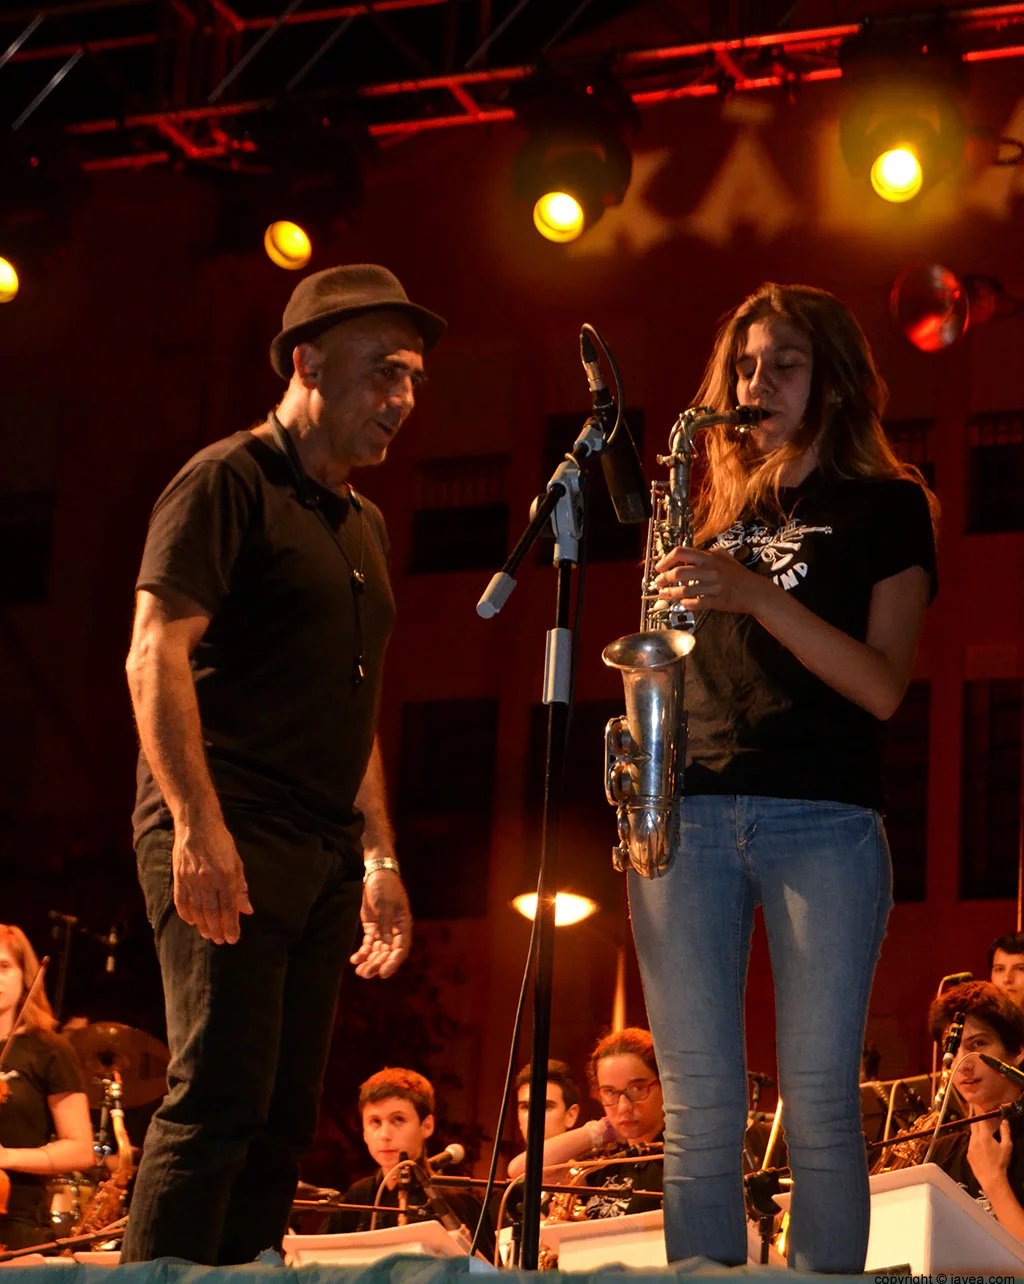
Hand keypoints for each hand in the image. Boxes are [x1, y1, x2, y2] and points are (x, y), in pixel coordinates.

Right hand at [172, 816, 252, 944]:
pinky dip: (187, 914)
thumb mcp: (237, 862)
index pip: (229, 908)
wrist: (197, 824)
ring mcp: (191, 879)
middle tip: (221, 941)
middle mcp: (208, 879)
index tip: (233, 938)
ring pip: (197, 910)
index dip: (232, 926)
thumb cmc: (221, 842)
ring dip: (203, 926)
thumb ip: (241, 888)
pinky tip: (193, 922)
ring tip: (209, 935)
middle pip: (212, 912)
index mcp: (226, 875)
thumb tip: (248, 910)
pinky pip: (181, 902)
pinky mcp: (179, 877)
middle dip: (218, 930)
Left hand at [351, 868, 411, 978]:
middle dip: (377, 964)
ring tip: (360, 972)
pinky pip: (368, 944)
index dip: (393, 962)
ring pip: (378, 951)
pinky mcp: (372, 927)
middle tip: (365, 973)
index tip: (383, 973)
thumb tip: (387, 944)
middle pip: (387, 953)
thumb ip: (385, 923)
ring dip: (370, 962)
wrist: (374, 873)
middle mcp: (394, 930)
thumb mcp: (385, 903)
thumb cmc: (384, 886)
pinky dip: (363, 952)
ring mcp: (383, 929)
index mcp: (403, 925)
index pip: (401, 949)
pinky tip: (355, 960)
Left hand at [654, 546, 767, 615]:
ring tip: (665, 594)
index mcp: (710, 558)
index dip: (666, 560)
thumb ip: (708, 553)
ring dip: (671, 593)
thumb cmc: (739, 575)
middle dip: (664, 579)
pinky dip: (686, 604)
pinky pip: (696, 603)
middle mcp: (710, 570)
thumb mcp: (725, 556)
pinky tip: (682, 603)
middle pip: (679, 572)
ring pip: (685, 590)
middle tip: (658, 583)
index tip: (659, 567)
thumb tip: (689, 553)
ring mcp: (714, 586)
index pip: (681, 553)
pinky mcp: (717, 601)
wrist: (755, 592)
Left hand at [967, 1116, 1013, 1193]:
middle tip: (981, 1117)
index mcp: (984, 1136)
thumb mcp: (1007, 1147)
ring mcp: (970, 1147)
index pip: (980, 1119)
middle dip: (977, 1120)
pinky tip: (982, 1148)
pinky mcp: (968, 1155)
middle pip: (973, 1125)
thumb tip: (1005, 1122)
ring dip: (977, 1132)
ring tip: (984, 1134)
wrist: (991, 1179)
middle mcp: (974, 1139)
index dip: (979, 1111)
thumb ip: (1006, 1132)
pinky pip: (971, 1144)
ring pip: (972, 1134)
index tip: (978, 1105)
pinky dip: (975, 1142)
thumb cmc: (1000, 1163)